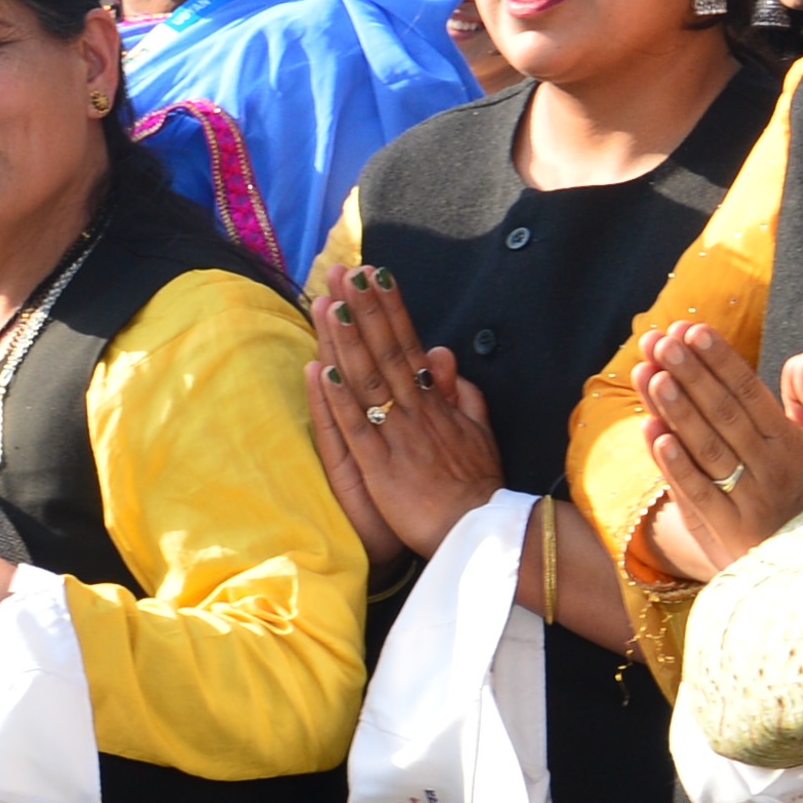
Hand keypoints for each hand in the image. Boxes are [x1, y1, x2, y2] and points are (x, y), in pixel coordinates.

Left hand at [310, 268, 507, 559]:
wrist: (481, 531)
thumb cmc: (477, 485)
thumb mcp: (477, 431)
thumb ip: (459, 392)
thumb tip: (442, 354)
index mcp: (435, 403)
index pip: (409, 345)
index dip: (391, 308)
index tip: (375, 274)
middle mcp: (415, 413)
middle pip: (385, 352)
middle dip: (365, 310)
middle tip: (346, 271)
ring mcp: (397, 439)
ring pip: (367, 382)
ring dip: (347, 342)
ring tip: (330, 304)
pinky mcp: (380, 471)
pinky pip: (356, 429)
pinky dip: (339, 400)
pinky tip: (321, 370)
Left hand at [637, 323, 802, 575]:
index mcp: (795, 444)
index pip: (752, 394)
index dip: (722, 361)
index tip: (695, 330)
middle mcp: (771, 470)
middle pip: (724, 414)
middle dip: (690, 374)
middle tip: (660, 340)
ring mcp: (748, 502)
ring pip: (706, 448)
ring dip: (675, 409)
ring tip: (648, 372)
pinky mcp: (729, 533)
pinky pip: (698, 494)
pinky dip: (673, 464)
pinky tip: (652, 432)